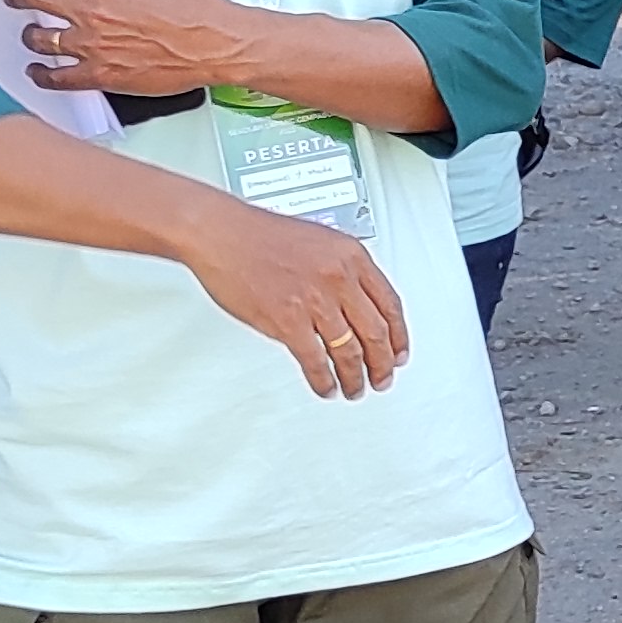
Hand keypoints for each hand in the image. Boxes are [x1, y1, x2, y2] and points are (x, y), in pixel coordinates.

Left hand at [17, 0, 252, 97]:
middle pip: (37, 3)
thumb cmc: (199, 7)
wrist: (214, 44)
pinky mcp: (102, 75)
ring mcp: (93, 47)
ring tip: (30, 38)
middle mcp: (91, 14)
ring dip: (32, 38)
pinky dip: (45, 75)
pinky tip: (39, 72)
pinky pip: (60, 77)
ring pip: (42, 41)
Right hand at [173, 194, 411, 398]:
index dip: (399, 336)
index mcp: (352, 256)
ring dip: (356, 377)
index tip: (399, 353)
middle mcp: (339, 278)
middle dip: (383, 364)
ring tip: (355, 388)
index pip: (390, 305)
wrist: (221, 233)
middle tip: (382, 378)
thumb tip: (358, 303)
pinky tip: (327, 387)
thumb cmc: (260, 234)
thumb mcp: (320, 241)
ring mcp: (315, 301)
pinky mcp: (288, 321)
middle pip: (376, 333)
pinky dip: (325, 380)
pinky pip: (316, 361)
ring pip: (350, 352)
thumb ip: (343, 271)